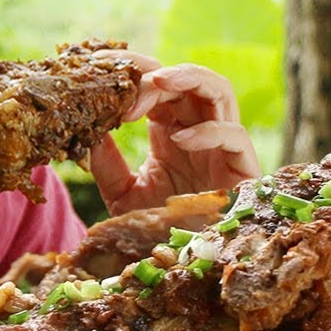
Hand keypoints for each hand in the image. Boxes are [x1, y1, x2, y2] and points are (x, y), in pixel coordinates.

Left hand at [89, 51, 259, 215]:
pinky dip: (208, 131)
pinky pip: (234, 134)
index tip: (98, 66)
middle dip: (153, 72)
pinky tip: (178, 140)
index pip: (156, 85)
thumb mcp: (121, 193)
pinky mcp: (243, 167)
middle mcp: (197, 130)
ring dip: (188, 78)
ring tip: (157, 82)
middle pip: (185, 79)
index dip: (131, 71)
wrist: (186, 264)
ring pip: (219, 90)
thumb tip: (87, 129)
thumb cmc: (159, 228)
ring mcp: (222, 146)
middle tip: (123, 81)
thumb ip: (106, 163)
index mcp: (169, 129)